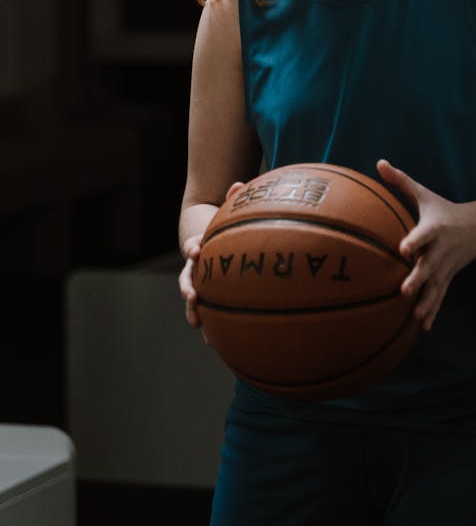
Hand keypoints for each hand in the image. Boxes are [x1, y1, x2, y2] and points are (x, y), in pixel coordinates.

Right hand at [178, 182, 245, 334]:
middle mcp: (195, 266)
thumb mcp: (226, 213)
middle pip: (187, 276)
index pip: (192, 245)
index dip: (193, 247)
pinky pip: (207, 310)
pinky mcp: (206, 293)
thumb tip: (238, 183)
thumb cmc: (223, 227)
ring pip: (192, 297)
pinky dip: (209, 325)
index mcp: (200, 245)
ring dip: (193, 310)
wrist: (209, 240)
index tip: (196, 250)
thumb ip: (232, 200)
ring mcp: (198, 281)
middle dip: (188, 286)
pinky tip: (214, 342)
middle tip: (192, 296)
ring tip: (197, 323)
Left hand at [377, 159, 475, 332]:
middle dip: (418, 278)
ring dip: (427, 301)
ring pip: (436, 286)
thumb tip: (379, 162)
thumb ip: (400, 181)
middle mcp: (441, 250)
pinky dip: (433, 311)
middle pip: (429, 265)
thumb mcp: (424, 194)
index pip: (424, 234)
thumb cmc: (443, 210)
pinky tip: (423, 327)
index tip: (403, 249)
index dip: (414, 241)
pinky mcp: (448, 278)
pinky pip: (440, 296)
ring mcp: (446, 267)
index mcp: (435, 228)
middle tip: (404, 290)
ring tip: (415, 316)